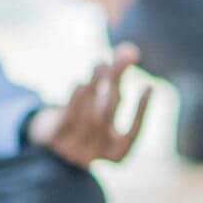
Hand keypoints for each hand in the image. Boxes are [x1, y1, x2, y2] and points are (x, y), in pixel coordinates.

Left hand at [25, 43, 152, 168]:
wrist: (52, 144)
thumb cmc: (89, 118)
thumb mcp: (105, 102)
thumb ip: (117, 77)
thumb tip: (130, 49)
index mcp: (117, 153)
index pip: (134, 131)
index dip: (143, 110)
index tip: (150, 86)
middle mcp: (97, 152)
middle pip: (108, 114)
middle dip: (116, 85)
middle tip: (122, 60)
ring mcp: (74, 147)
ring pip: (89, 112)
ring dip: (96, 84)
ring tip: (101, 63)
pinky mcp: (55, 137)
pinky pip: (69, 114)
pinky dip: (77, 97)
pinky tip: (83, 83)